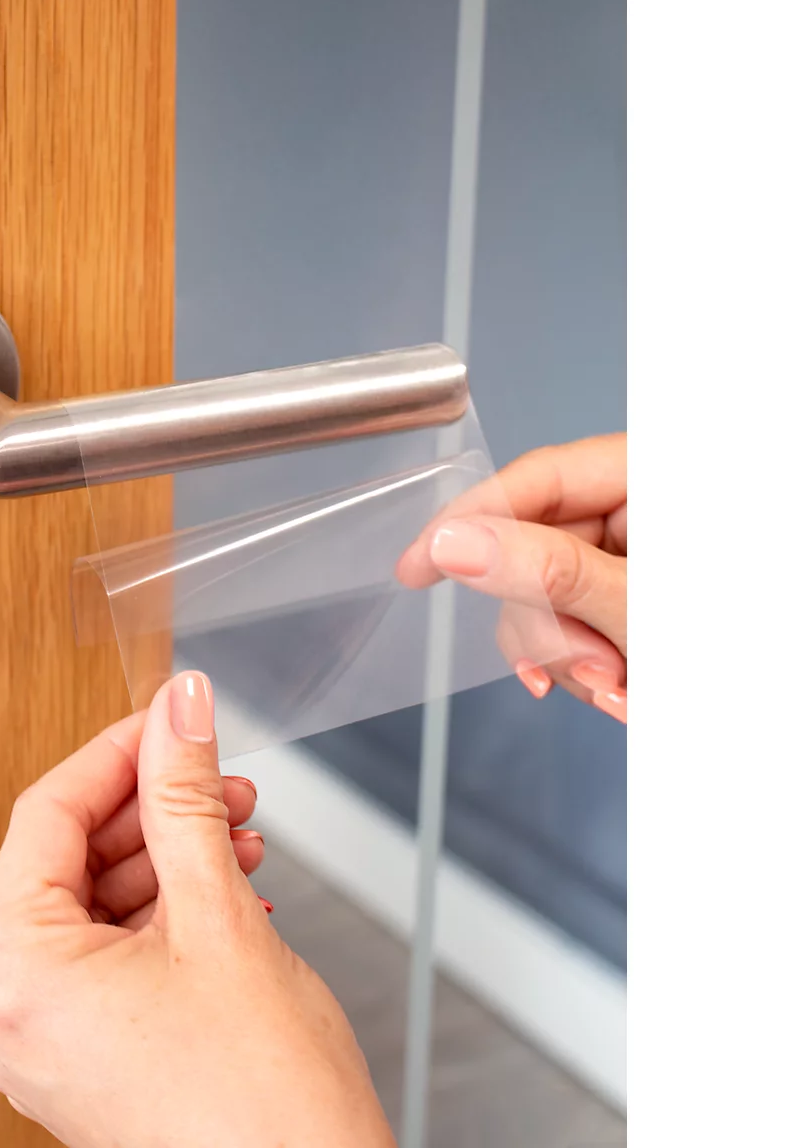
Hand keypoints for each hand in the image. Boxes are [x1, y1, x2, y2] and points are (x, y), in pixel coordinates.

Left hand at [0, 672, 395, 1147]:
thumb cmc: (260, 1109)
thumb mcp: (217, 914)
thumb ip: (186, 794)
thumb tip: (176, 708)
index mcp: (12, 972)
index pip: (47, 814)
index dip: (116, 752)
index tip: (166, 718)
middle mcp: (10, 1012)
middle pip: (72, 859)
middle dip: (155, 810)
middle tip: (219, 776)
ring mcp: (46, 1041)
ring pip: (98, 904)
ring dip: (171, 857)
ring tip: (236, 831)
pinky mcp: (86, 1056)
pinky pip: (112, 953)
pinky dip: (167, 912)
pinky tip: (228, 884)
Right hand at [397, 433, 626, 721]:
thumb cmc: (748, 651)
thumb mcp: (643, 609)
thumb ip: (548, 573)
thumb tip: (454, 544)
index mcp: (653, 476)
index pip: (537, 477)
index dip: (469, 519)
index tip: (415, 566)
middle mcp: (640, 508)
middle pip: (535, 547)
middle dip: (547, 623)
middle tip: (592, 667)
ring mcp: (634, 555)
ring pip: (545, 595)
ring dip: (568, 655)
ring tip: (622, 688)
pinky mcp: (628, 599)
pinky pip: (569, 623)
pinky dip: (582, 663)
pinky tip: (621, 687)